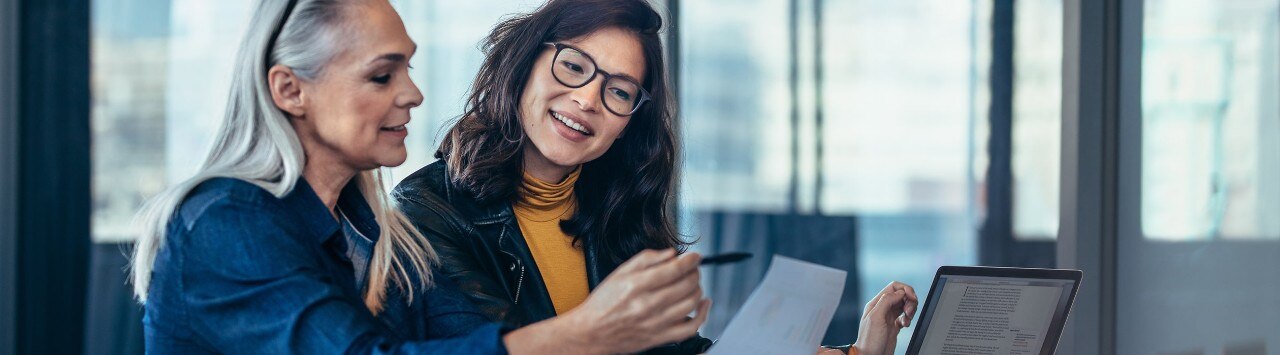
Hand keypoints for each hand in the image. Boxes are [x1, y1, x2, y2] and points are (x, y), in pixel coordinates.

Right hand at [562, 249, 710, 353]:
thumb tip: (671, 254)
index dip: (690, 260)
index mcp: (637, 285)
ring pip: (691, 303)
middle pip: (686, 285)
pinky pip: (690, 328)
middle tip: (692, 269)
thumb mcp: (619, 273)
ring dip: (698, 289)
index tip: (695, 257)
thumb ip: (646, 259)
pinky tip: (703, 304)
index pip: (674, 269)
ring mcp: (656, 323)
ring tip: (693, 284)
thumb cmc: (603, 304)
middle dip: (694, 273)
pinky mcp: (660, 337)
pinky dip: (702, 315)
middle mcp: (648, 304)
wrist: (591, 332)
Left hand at [852, 281, 917, 354]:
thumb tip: (900, 292)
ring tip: (907, 319)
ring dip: (910, 310)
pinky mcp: (894, 326)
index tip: (912, 298)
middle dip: (909, 301)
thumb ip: (886, 301)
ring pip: (904, 305)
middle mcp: (882, 309)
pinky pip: (905, 317)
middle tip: (909, 311)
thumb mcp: (876, 317)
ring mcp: (888, 317)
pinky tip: (905, 324)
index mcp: (876, 303)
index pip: (893, 287)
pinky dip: (908, 319)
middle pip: (901, 295)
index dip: (905, 290)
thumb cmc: (869, 340)